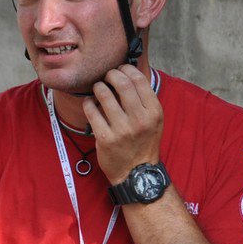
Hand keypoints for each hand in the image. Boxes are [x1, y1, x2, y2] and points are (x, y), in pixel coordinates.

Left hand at [83, 65, 162, 184]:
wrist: (137, 174)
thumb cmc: (144, 143)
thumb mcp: (153, 121)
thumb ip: (144, 100)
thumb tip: (126, 74)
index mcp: (154, 112)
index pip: (139, 80)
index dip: (126, 69)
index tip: (120, 69)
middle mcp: (140, 120)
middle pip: (122, 83)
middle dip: (111, 75)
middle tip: (106, 77)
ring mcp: (122, 130)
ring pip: (104, 94)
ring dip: (98, 87)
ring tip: (98, 89)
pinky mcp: (106, 138)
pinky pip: (92, 111)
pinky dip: (88, 103)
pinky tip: (90, 104)